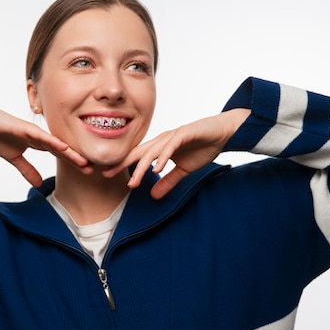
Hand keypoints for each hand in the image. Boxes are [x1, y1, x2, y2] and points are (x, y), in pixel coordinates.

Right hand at [0, 100, 90, 186]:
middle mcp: (39, 136)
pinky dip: (52, 141)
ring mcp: (32, 131)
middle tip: (92, 168)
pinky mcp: (23, 128)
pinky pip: (40, 136)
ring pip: (55, 143)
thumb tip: (37, 184)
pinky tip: (63, 147)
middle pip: (61, 149)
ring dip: (69, 152)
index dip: (73, 162)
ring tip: (83, 161)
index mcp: (38, 142)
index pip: (59, 154)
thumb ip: (27, 170)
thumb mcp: (14, 159)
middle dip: (76, 158)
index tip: (87, 170)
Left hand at [103, 108, 249, 198]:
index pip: (137, 157)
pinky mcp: (185, 134)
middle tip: (107, 174)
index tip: (107, 174)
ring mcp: (172, 136)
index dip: (122, 165)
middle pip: (139, 153)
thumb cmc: (203, 147)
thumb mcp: (184, 170)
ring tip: (133, 181)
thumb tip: (154, 196)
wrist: (223, 132)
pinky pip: (171, 146)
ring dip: (141, 167)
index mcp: (160, 147)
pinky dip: (163, 157)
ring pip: (153, 152)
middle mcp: (162, 140)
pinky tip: (157, 168)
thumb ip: (169, 181)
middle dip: (122, 163)